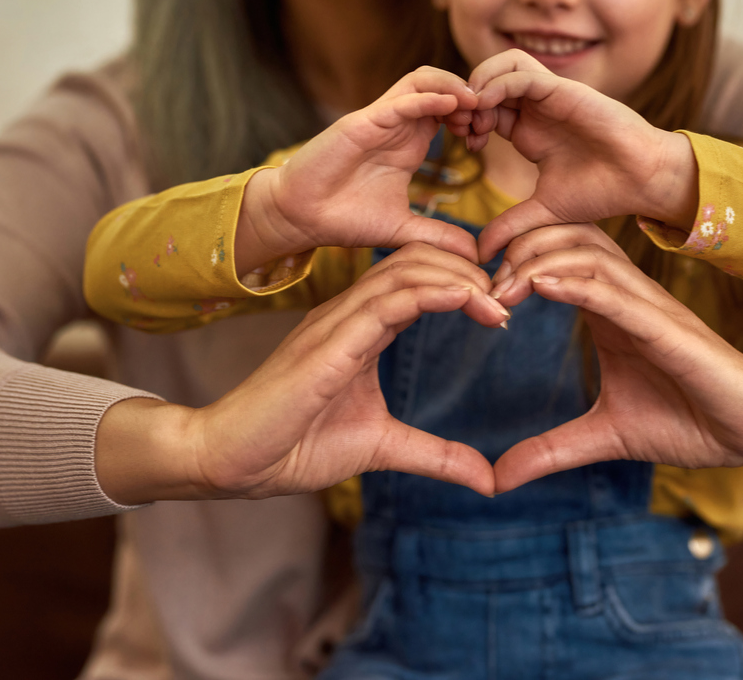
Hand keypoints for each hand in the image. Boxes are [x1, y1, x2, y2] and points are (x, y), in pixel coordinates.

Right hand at [97, 244, 505, 503]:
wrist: (231, 462)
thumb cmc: (294, 446)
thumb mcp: (384, 448)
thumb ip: (436, 455)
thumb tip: (488, 480)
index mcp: (360, 327)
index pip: (417, 279)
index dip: (463, 282)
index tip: (503, 309)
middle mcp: (347, 314)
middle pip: (416, 261)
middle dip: (468, 271)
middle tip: (511, 297)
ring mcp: (334, 322)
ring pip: (405, 272)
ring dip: (458, 278)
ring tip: (497, 300)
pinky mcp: (327, 343)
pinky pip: (384, 301)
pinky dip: (430, 293)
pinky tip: (466, 298)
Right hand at [235, 67, 479, 272]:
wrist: (300, 217)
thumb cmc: (345, 217)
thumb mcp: (403, 230)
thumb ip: (438, 236)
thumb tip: (475, 254)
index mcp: (410, 142)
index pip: (451, 110)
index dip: (475, 116)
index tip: (488, 138)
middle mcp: (397, 125)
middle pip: (442, 86)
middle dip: (470, 95)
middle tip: (488, 119)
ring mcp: (380, 120)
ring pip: (422, 80)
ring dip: (453, 87)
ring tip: (475, 105)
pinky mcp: (361, 122)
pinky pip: (400, 100)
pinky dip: (428, 97)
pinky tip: (452, 104)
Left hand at [465, 50, 698, 260]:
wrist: (643, 180)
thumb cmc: (602, 192)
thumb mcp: (544, 210)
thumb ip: (511, 225)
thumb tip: (481, 253)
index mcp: (528, 130)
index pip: (485, 109)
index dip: (467, 120)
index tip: (464, 146)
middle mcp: (537, 108)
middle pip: (489, 80)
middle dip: (467, 99)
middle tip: (461, 127)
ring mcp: (550, 96)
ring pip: (504, 64)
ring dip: (480, 83)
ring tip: (474, 116)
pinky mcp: (564, 89)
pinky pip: (521, 72)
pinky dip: (497, 83)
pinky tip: (486, 107)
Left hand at [489, 225, 742, 492]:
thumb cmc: (689, 420)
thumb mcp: (604, 436)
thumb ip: (552, 449)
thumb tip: (498, 480)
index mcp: (608, 310)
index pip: (554, 258)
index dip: (509, 262)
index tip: (465, 289)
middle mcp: (626, 297)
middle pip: (564, 240)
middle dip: (515, 249)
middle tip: (474, 284)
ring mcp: (649, 307)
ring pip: (587, 255)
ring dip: (537, 262)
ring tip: (499, 286)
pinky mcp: (670, 328)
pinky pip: (618, 293)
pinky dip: (577, 283)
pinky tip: (541, 285)